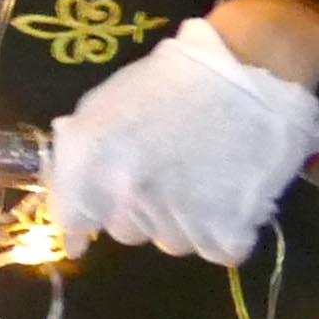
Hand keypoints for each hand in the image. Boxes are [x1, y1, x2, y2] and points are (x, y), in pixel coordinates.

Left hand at [40, 15, 318, 263]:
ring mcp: (176, 218)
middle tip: (167, 174)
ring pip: (171, 241)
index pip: (72, 217)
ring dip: (183, 220)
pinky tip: (230, 195)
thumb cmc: (176, 78)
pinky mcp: (224, 233)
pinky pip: (214, 248)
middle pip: (125, 230)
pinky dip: (223, 231)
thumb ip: (79, 150)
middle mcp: (127, 195)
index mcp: (93, 159)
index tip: (88, 226)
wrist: (252, 70)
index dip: (82, 220)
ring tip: (204, 178)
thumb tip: (67, 201)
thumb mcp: (108, 102)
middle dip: (139, 208)